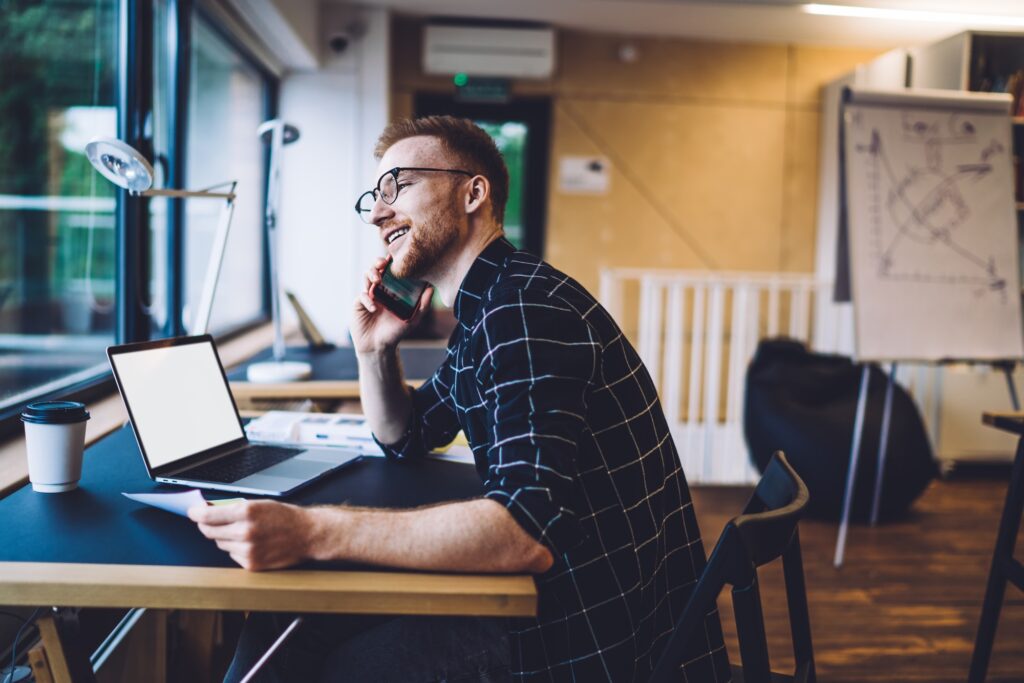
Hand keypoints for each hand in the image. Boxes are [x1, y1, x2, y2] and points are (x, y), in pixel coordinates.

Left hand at [188, 500, 312, 570]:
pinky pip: (232, 555)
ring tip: (244, 532)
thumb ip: (234, 507)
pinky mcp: (251, 564)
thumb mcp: (260, 504)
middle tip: (213, 521)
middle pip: (209, 532)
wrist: (308, 535)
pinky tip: (252, 544)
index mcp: (247, 512)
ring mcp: (247, 550)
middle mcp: (245, 532)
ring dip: (226, 537)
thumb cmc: (286, 517)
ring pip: (220, 544)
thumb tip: (210, 510)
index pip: (208, 516)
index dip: (196, 514)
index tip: (192, 512)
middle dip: (208, 526)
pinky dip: (237, 549)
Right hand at [351, 256, 432, 353]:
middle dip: (377, 263)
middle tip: (383, 265)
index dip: (391, 262)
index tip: (395, 257)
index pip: (390, 270)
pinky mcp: (358, 304)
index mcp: (391, 289)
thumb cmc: (395, 332)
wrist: (379, 346)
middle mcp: (379, 289)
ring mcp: (368, 295)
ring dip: (371, 275)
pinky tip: (374, 308)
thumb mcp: (413, 319)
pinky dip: (368, 300)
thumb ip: (423, 305)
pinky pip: (361, 296)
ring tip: (377, 281)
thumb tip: (431, 288)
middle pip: (375, 268)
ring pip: (366, 277)